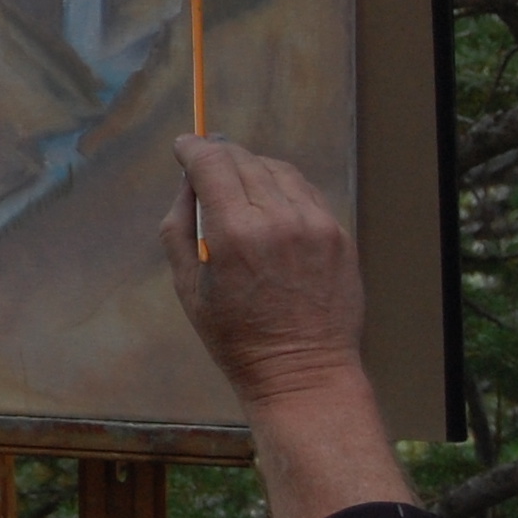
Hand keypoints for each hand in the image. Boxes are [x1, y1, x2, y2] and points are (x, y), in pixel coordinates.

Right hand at [163, 135, 410, 517]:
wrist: (303, 372)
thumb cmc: (235, 338)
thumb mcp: (186, 286)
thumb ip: (179, 227)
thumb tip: (187, 184)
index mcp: (235, 233)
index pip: (211, 163)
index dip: (192, 148)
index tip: (183, 145)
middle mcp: (278, 219)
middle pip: (243, 160)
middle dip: (219, 155)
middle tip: (205, 162)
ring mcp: (315, 225)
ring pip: (277, 170)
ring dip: (252, 167)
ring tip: (237, 181)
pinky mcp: (338, 234)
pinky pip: (305, 192)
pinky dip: (282, 186)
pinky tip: (270, 201)